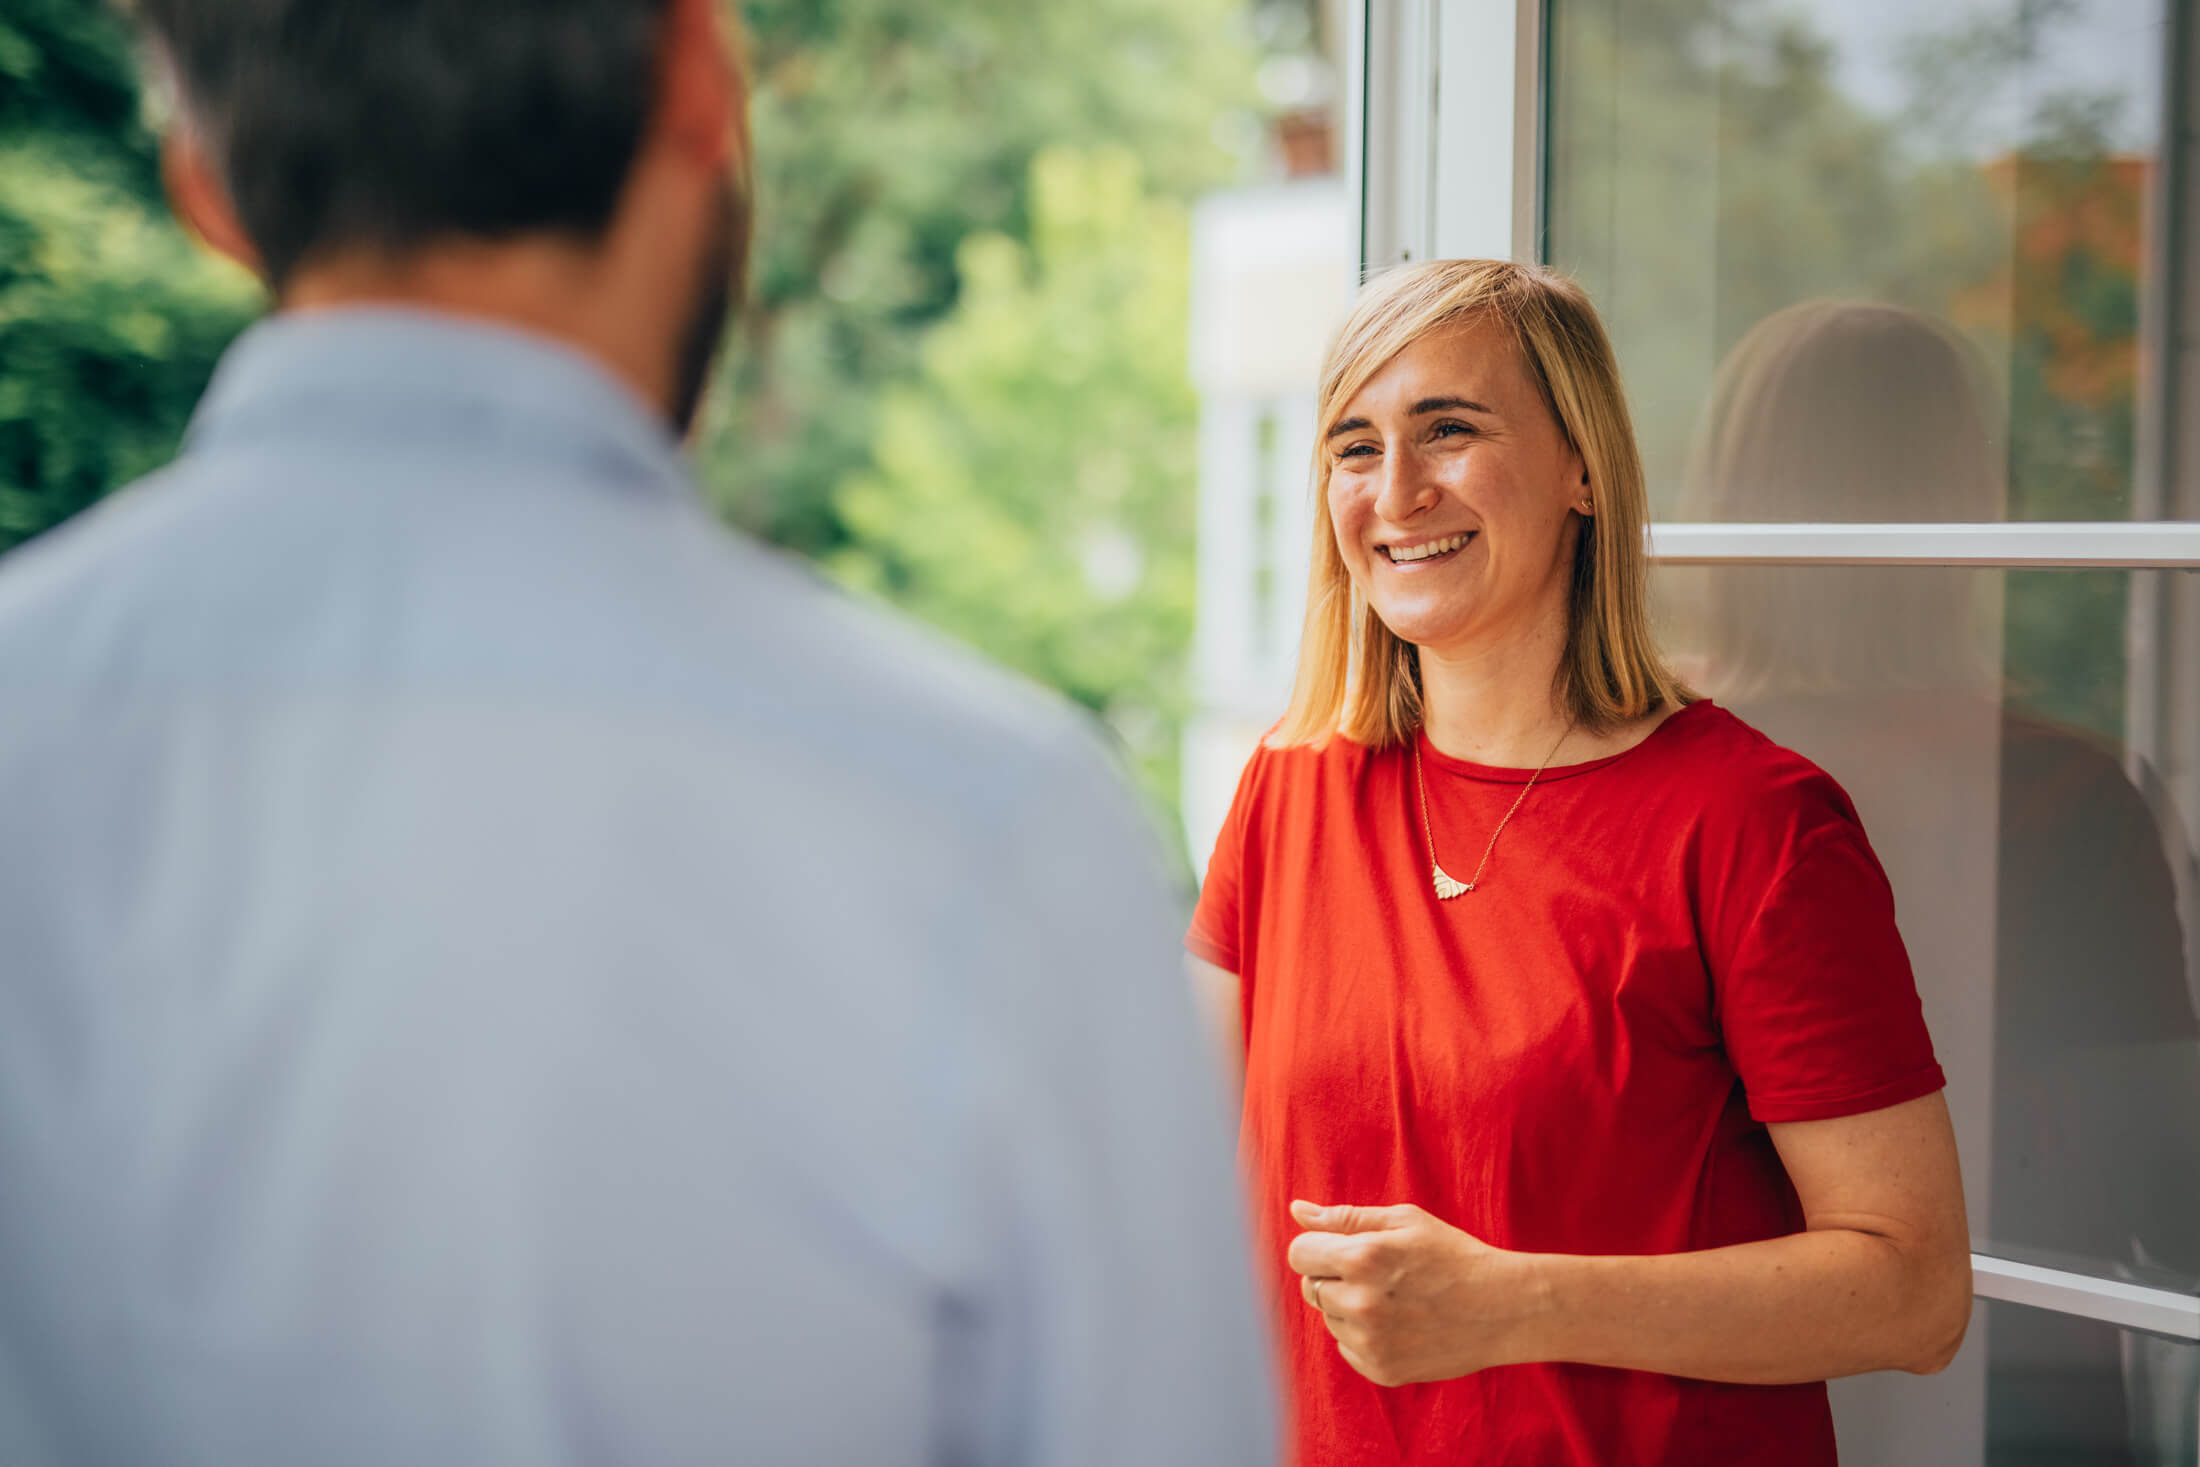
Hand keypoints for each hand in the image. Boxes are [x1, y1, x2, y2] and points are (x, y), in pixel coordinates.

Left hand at [1285, 1199, 1539, 1386]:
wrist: (1504, 1309)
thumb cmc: (1454, 1255)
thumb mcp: (1404, 1222)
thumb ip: (1344, 1218)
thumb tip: (1296, 1210)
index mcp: (1363, 1258)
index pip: (1299, 1254)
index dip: (1317, 1248)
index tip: (1343, 1249)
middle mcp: (1360, 1303)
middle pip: (1311, 1287)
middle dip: (1334, 1277)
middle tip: (1379, 1274)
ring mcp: (1370, 1342)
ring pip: (1329, 1318)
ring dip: (1348, 1307)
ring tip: (1395, 1299)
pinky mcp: (1381, 1370)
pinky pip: (1346, 1347)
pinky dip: (1363, 1336)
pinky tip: (1400, 1324)